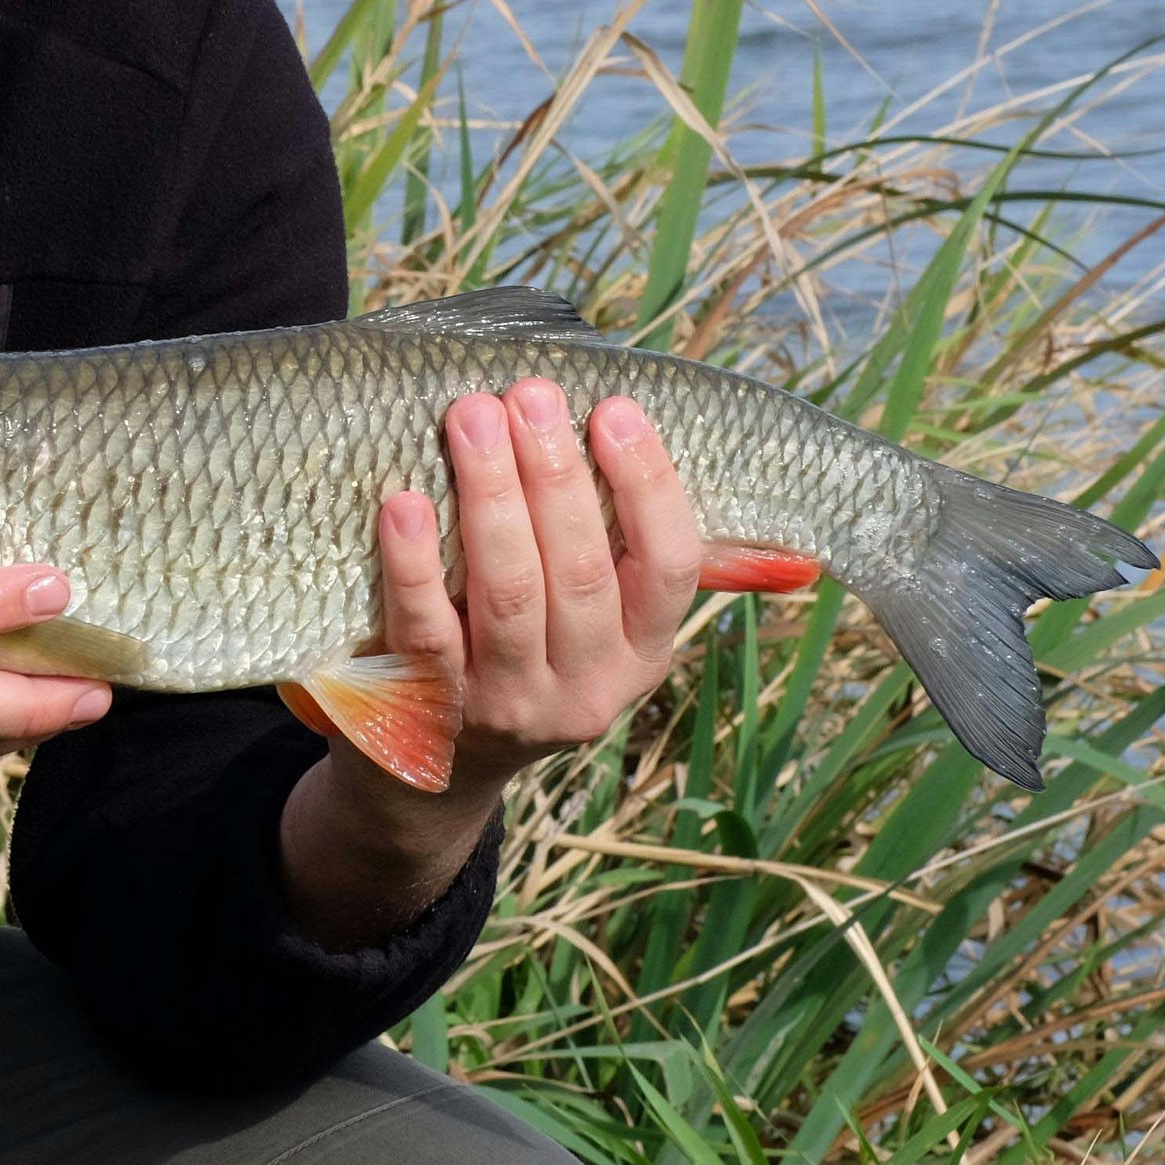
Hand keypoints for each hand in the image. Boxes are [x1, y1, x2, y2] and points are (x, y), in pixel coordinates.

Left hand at [277, 379, 700, 946]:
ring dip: (491, 496)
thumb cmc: (530, 651)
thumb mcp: (605, 627)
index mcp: (642, 652)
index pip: (671, 567)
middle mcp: (587, 687)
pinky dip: (414, 564)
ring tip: (471, 417)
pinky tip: (403, 501)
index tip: (615, 408)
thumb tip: (761, 513)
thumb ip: (647, 556)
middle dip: (555, 473)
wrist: (437, 771)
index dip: (648, 485)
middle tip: (528, 393)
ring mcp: (509, 704)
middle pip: (582, 571)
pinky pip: (426, 630)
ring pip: (510, 593)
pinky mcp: (431, 710)